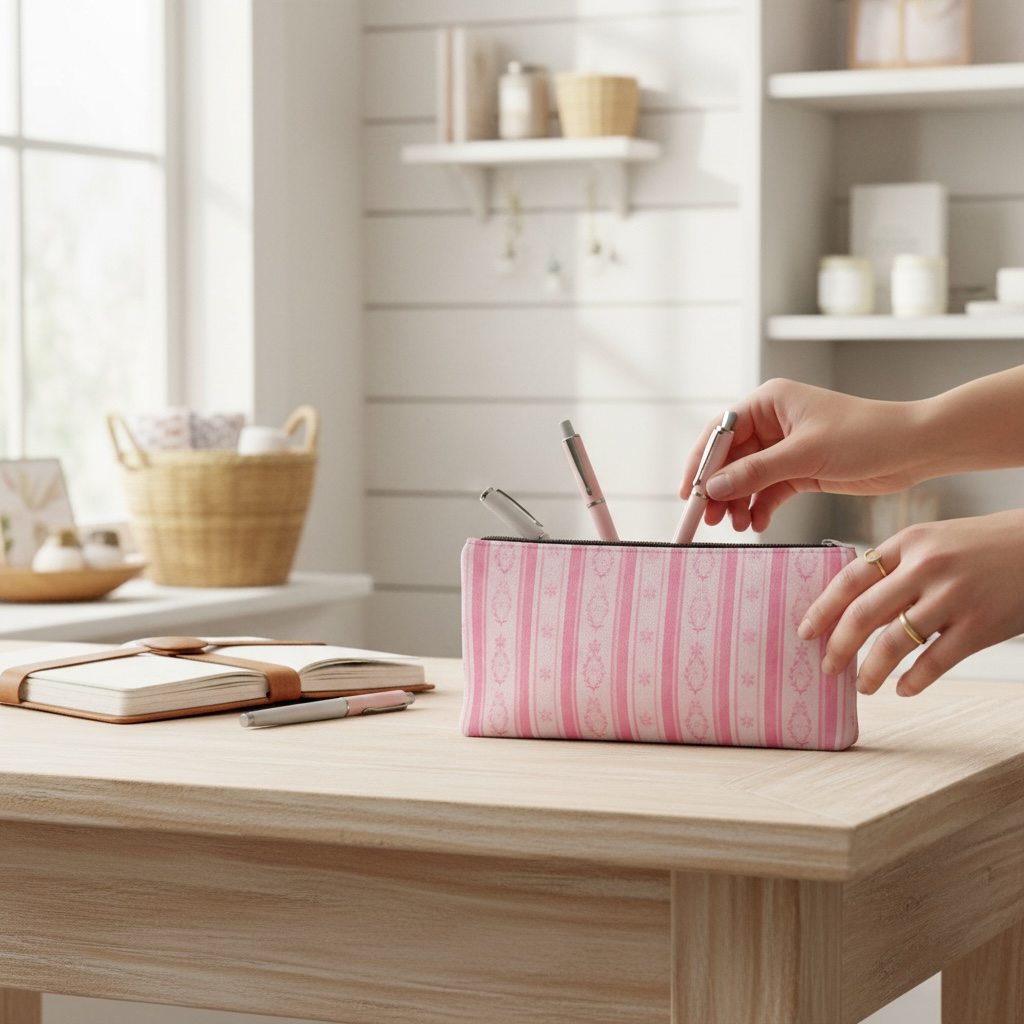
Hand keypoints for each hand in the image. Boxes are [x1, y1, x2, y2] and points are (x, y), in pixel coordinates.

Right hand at [680, 379, 924, 532]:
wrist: (914, 449)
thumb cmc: (865, 435)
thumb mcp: (804, 455)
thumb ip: (756, 472)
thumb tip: (714, 488)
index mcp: (769, 403)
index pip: (720, 432)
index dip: (701, 463)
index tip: (689, 493)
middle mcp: (773, 422)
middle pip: (730, 458)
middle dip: (719, 489)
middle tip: (708, 518)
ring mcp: (786, 448)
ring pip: (747, 478)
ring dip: (739, 502)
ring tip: (737, 526)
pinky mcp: (801, 470)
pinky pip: (768, 490)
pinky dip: (760, 507)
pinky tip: (758, 524)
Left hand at [797, 510, 1023, 695]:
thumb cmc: (982, 546)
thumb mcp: (934, 540)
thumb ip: (896, 565)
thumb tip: (852, 605)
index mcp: (908, 542)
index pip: (851, 578)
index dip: (822, 608)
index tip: (805, 631)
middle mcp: (927, 567)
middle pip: (863, 613)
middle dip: (838, 645)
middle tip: (827, 666)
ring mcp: (954, 597)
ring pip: (894, 643)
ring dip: (871, 671)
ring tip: (863, 685)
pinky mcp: (980, 626)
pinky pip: (934, 662)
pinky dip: (913, 682)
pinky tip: (903, 690)